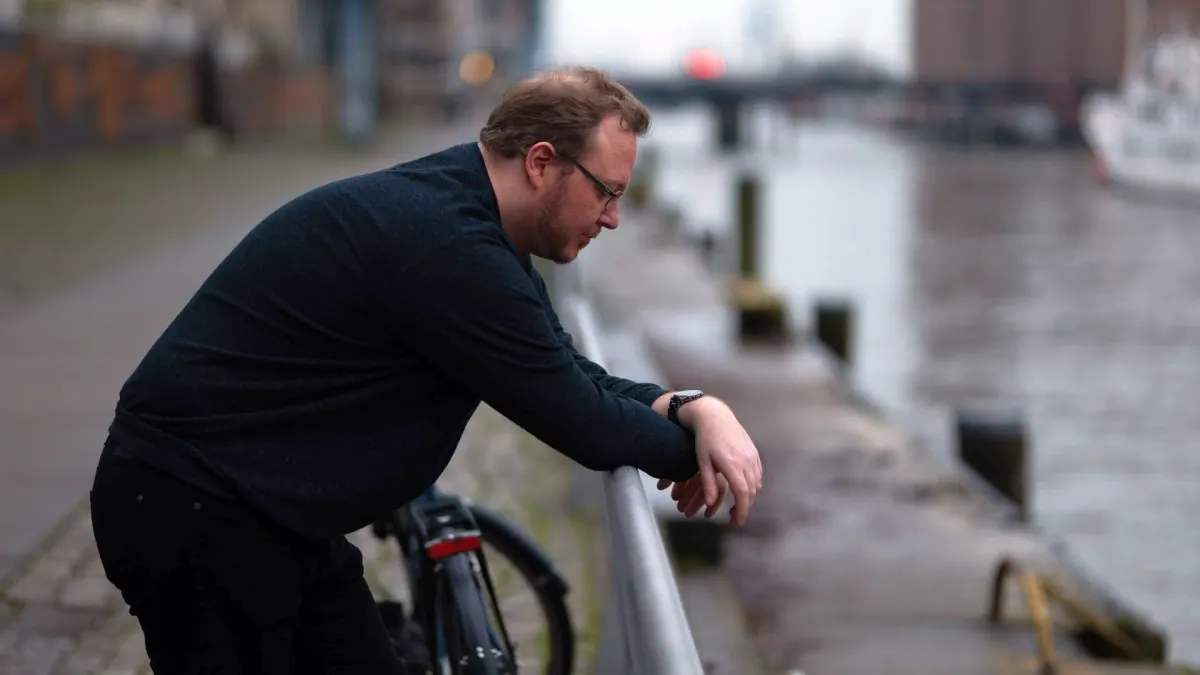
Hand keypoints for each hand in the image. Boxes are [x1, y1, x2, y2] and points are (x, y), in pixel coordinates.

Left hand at [663, 397, 762, 526]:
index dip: (742, 510)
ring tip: (738, 505)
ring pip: (756, 483)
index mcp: (731, 464)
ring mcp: (752, 455)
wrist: (715, 416)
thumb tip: (711, 504)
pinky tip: (743, 489)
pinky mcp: (754, 452)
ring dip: (749, 497)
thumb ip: (708, 483)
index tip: (737, 522)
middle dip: (745, 507)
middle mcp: (745, 460)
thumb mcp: (702, 461)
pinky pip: (758, 473)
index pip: (742, 493)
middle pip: (751, 491)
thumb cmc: (704, 439)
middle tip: (735, 518)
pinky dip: (753, 485)